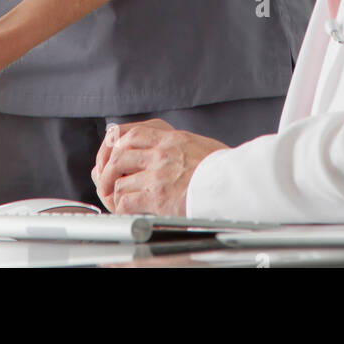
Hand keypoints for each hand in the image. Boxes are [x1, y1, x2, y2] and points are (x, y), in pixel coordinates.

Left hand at [91, 118, 228, 214]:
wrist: (236, 182)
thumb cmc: (224, 167)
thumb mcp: (198, 144)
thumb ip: (179, 145)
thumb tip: (172, 150)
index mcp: (171, 138)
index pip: (132, 134)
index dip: (116, 145)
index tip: (112, 154)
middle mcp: (161, 153)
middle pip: (119, 154)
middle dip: (108, 168)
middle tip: (107, 179)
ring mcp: (158, 174)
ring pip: (119, 179)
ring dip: (114, 189)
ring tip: (115, 197)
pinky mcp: (158, 197)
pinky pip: (126, 200)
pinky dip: (121, 206)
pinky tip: (126, 209)